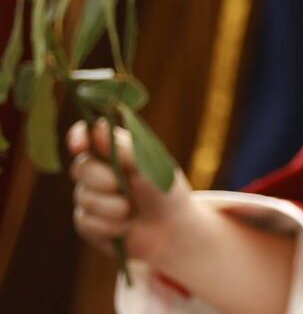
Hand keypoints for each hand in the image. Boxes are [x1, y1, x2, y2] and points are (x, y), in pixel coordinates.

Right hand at [68, 120, 193, 265]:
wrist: (171, 230)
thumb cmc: (164, 191)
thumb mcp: (149, 166)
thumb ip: (123, 148)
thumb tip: (98, 126)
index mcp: (114, 151)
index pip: (86, 135)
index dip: (78, 137)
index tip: (78, 146)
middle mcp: (97, 171)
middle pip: (80, 167)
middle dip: (100, 178)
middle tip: (120, 186)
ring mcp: (90, 197)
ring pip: (83, 197)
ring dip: (110, 207)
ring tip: (131, 211)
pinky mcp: (87, 222)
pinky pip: (84, 222)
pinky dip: (108, 226)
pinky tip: (125, 227)